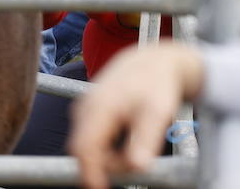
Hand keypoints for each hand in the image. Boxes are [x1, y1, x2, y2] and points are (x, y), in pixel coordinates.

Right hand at [69, 42, 204, 188]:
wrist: (150, 62)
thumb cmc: (154, 85)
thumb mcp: (156, 113)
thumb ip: (145, 140)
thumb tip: (137, 167)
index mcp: (99, 108)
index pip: (84, 147)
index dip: (89, 172)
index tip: (99, 188)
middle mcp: (85, 108)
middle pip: (83, 149)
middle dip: (104, 165)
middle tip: (135, 163)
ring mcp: (83, 108)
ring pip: (86, 144)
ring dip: (106, 156)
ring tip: (136, 145)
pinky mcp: (87, 111)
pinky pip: (90, 137)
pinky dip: (105, 147)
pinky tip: (126, 137)